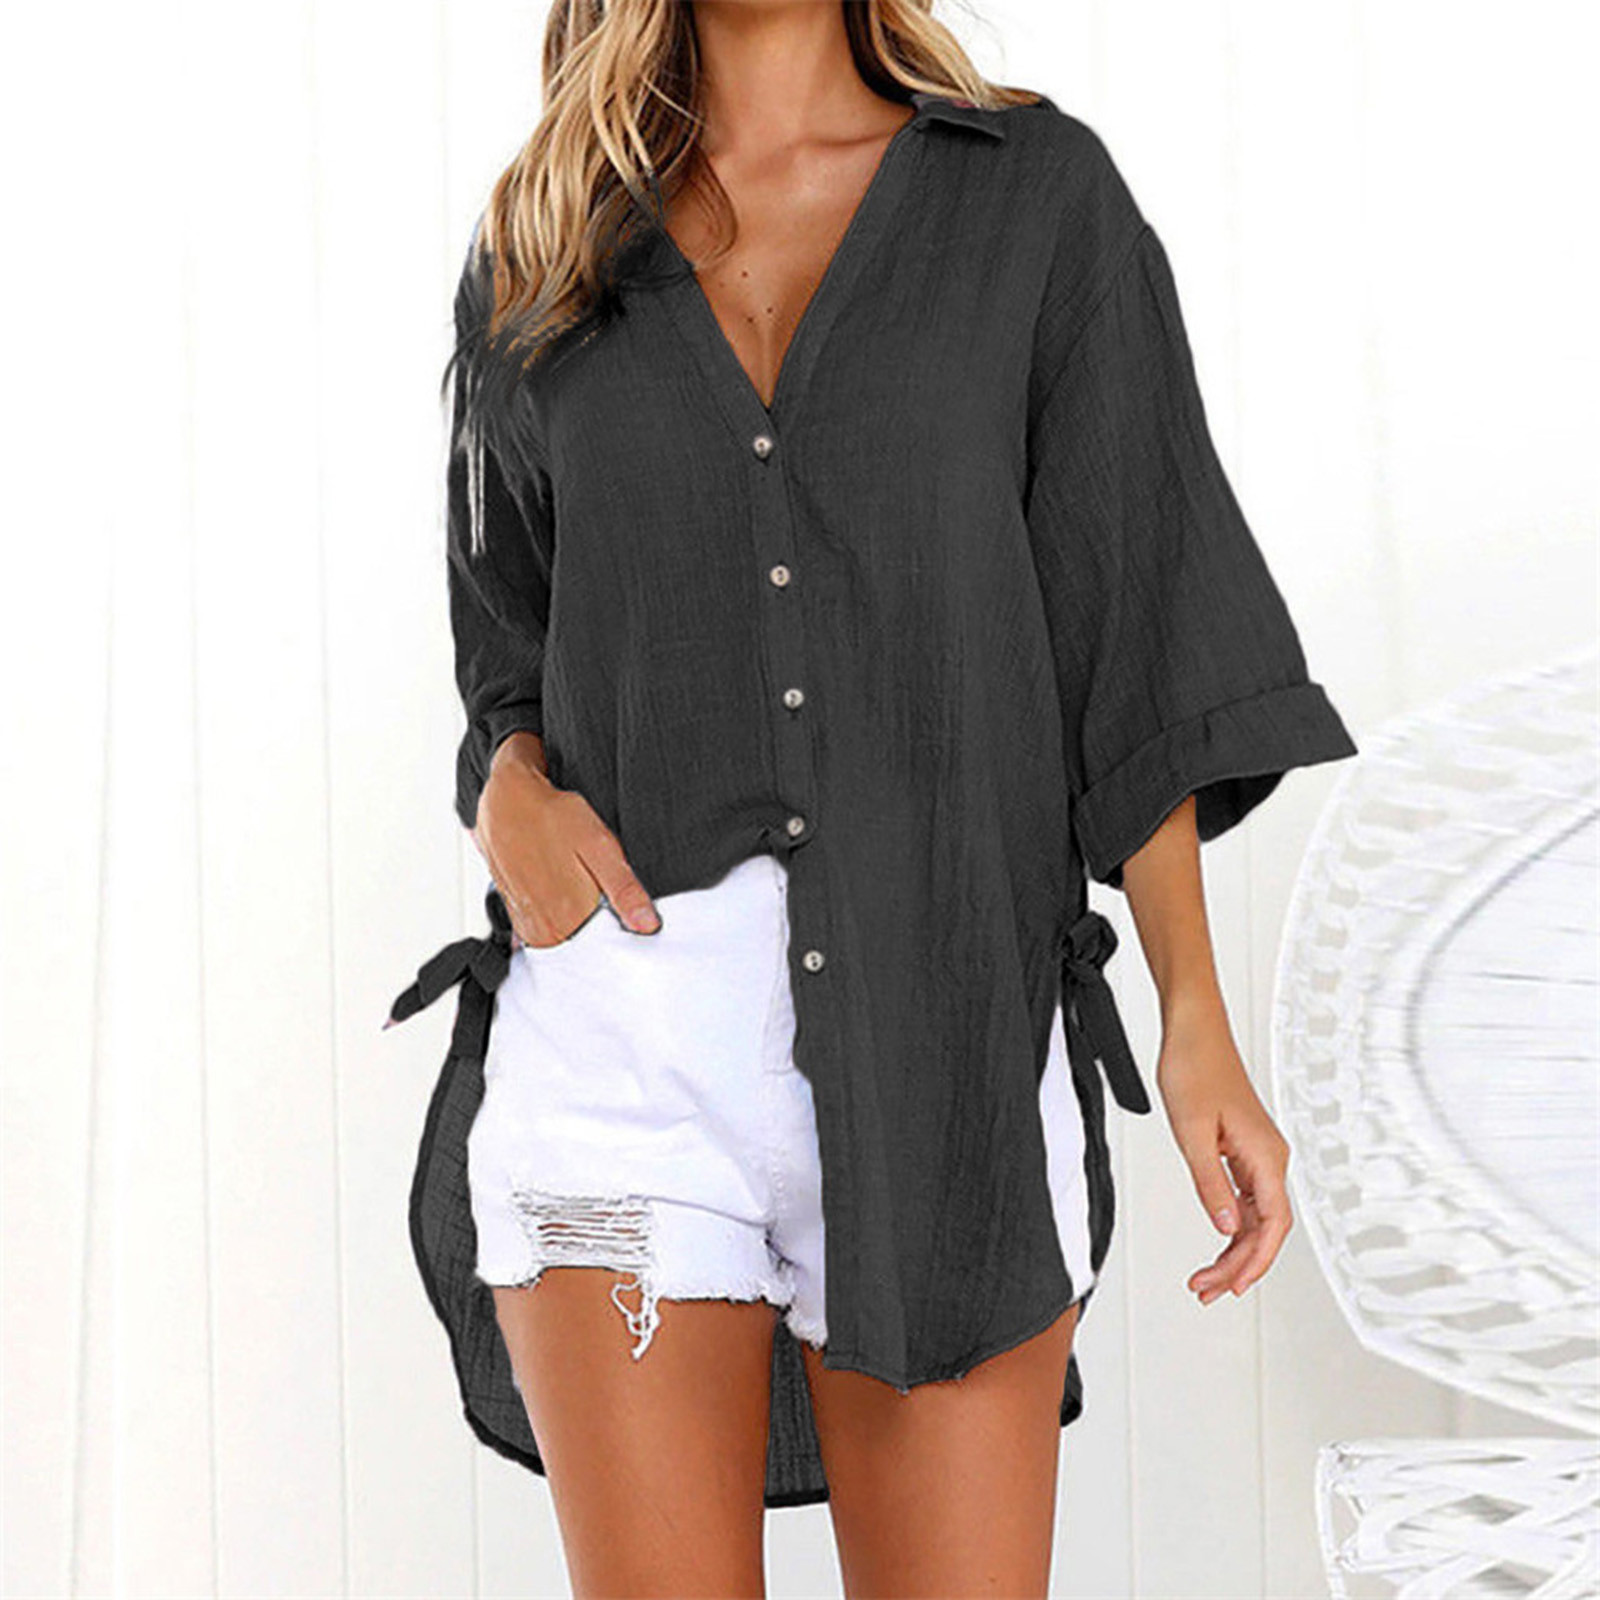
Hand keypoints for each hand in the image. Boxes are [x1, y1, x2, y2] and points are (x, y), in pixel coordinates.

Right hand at [472, 734, 660, 946]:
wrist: (505, 802)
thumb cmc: (551, 818)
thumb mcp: (599, 847)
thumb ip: (624, 890)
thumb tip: (647, 923)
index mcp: (566, 919)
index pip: (606, 949)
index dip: (622, 931)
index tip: (628, 916)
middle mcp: (543, 930)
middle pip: (586, 946)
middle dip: (601, 926)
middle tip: (601, 891)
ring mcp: (527, 925)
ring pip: (567, 937)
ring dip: (579, 921)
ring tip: (578, 885)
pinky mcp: (518, 915)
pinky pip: (547, 929)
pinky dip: (560, 916)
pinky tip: (562, 888)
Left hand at [1157, 1009, 1293, 1305]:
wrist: (1193, 1029)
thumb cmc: (1194, 1067)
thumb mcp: (1192, 1132)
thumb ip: (1210, 1184)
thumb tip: (1225, 1227)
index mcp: (1266, 1156)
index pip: (1272, 1225)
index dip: (1255, 1262)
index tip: (1233, 1287)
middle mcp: (1269, 1157)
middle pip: (1264, 1228)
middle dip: (1238, 1264)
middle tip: (1206, 1289)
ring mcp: (1257, 1154)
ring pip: (1253, 1217)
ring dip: (1232, 1249)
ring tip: (1206, 1278)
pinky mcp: (1241, 1148)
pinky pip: (1243, 1198)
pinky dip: (1229, 1224)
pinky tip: (1216, 1241)